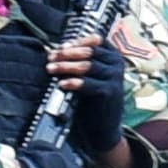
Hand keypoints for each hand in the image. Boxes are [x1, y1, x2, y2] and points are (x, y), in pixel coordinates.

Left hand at [61, 34, 128, 157]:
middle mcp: (117, 64)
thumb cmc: (93, 98)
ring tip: (50, 69)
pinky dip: (73, 82)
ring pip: (87, 66)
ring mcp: (115, 78)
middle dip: (67, 54)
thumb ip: (80, 62)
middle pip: (90, 51)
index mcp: (113, 56)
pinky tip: (61, 84)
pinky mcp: (110, 92)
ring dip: (66, 66)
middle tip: (50, 58)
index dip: (77, 41)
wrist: (104, 127)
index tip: (61, 46)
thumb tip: (57, 51)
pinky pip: (88, 84)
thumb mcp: (90, 76)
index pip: (96, 40)